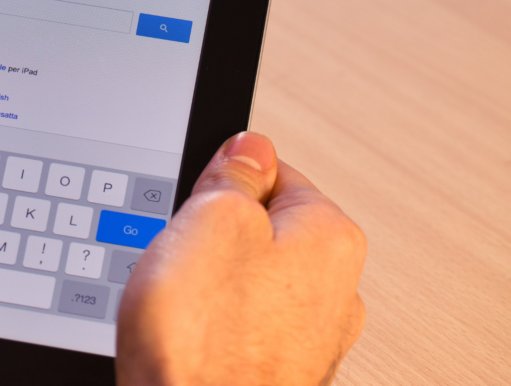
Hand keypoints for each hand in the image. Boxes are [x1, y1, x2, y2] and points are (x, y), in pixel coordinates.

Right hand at [116, 133, 365, 385]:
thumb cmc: (205, 343)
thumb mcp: (211, 218)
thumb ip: (235, 172)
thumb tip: (249, 147)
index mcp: (328, 238)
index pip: (273, 172)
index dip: (220, 178)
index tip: (195, 196)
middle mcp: (333, 290)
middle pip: (258, 227)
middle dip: (212, 232)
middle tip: (181, 249)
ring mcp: (305, 338)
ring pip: (242, 278)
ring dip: (205, 280)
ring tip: (177, 299)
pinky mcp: (272, 371)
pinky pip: (233, 322)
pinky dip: (206, 322)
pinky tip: (183, 334)